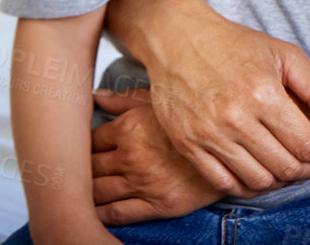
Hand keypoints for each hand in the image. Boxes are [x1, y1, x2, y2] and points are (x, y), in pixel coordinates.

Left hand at [90, 89, 229, 225]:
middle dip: (77, 170)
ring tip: (77, 191)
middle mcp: (132, 156)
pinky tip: (91, 212)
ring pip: (97, 191)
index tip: (76, 148)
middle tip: (72, 171)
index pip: (89, 140)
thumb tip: (95, 95)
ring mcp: (143, 182)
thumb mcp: (162, 100)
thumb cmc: (198, 117)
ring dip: (84, 192)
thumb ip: (125, 100)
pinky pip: (117, 213)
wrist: (238, 145)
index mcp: (130, 128)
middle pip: (89, 167)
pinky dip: (99, 214)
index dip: (79, 146)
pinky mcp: (157, 205)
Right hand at [108, 10, 309, 197]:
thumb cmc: (235, 44)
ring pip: (258, 181)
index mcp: (263, 95)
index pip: (307, 144)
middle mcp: (235, 120)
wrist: (179, 39)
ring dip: (283, 181)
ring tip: (295, 167)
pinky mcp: (188, 146)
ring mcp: (208, 136)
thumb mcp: (284, 54)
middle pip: (285, 168)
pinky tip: (263, 172)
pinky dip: (248, 186)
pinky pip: (224, 184)